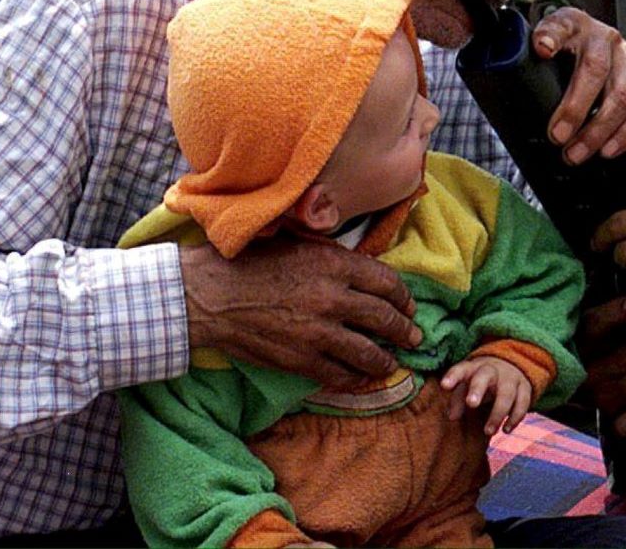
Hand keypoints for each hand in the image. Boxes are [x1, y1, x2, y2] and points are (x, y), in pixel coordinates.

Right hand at [180, 237, 421, 389]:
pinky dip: (354, 379)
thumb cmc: (250, 261)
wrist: (210, 294)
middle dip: (404, 331)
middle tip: (415, 338)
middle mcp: (333, 298)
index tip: (409, 305)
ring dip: (385, 360)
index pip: (387, 282)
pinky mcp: (299, 359)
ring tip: (393, 363)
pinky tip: (361, 380)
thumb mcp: (298, 244)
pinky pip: (337, 375)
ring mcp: (317, 332)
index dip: (404, 297)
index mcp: (334, 264)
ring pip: (367, 352)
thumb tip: (360, 269)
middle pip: (384, 318)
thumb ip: (332, 257)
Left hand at [441, 355, 532, 434]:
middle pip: (484, 376)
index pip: (461, 369)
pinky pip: (523, 402)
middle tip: (471, 404)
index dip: (453, 377)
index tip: (444, 386)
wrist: (512, 364)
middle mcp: (492, 370)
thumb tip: (452, 417)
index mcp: (473, 368)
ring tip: (488, 432)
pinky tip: (506, 429)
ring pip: (506, 393)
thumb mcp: (468, 385)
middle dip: (478, 389)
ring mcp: (510, 377)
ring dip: (497, 413)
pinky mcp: (525, 387)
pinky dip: (515, 417)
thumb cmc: (481, 380)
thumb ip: (458, 400)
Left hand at [532, 7, 625, 164]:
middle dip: (575, 109)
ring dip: (599, 130)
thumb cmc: (561, 59)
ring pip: (622, 94)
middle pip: (594, 70)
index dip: (551, 36)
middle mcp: (603, 35)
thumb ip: (526, 65)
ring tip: (577, 154)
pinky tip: (609, 150)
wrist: (593, 51)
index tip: (541, 50)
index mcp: (571, 24)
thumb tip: (503, 96)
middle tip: (557, 137)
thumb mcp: (540, 53)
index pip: (559, 25)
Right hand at [578, 295, 625, 436]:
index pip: (591, 328)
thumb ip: (612, 310)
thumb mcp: (594, 322)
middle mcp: (585, 372)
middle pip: (621, 358)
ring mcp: (597, 399)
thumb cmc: (599, 344)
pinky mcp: (610, 423)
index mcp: (578, 344)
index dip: (612, 316)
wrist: (577, 389)